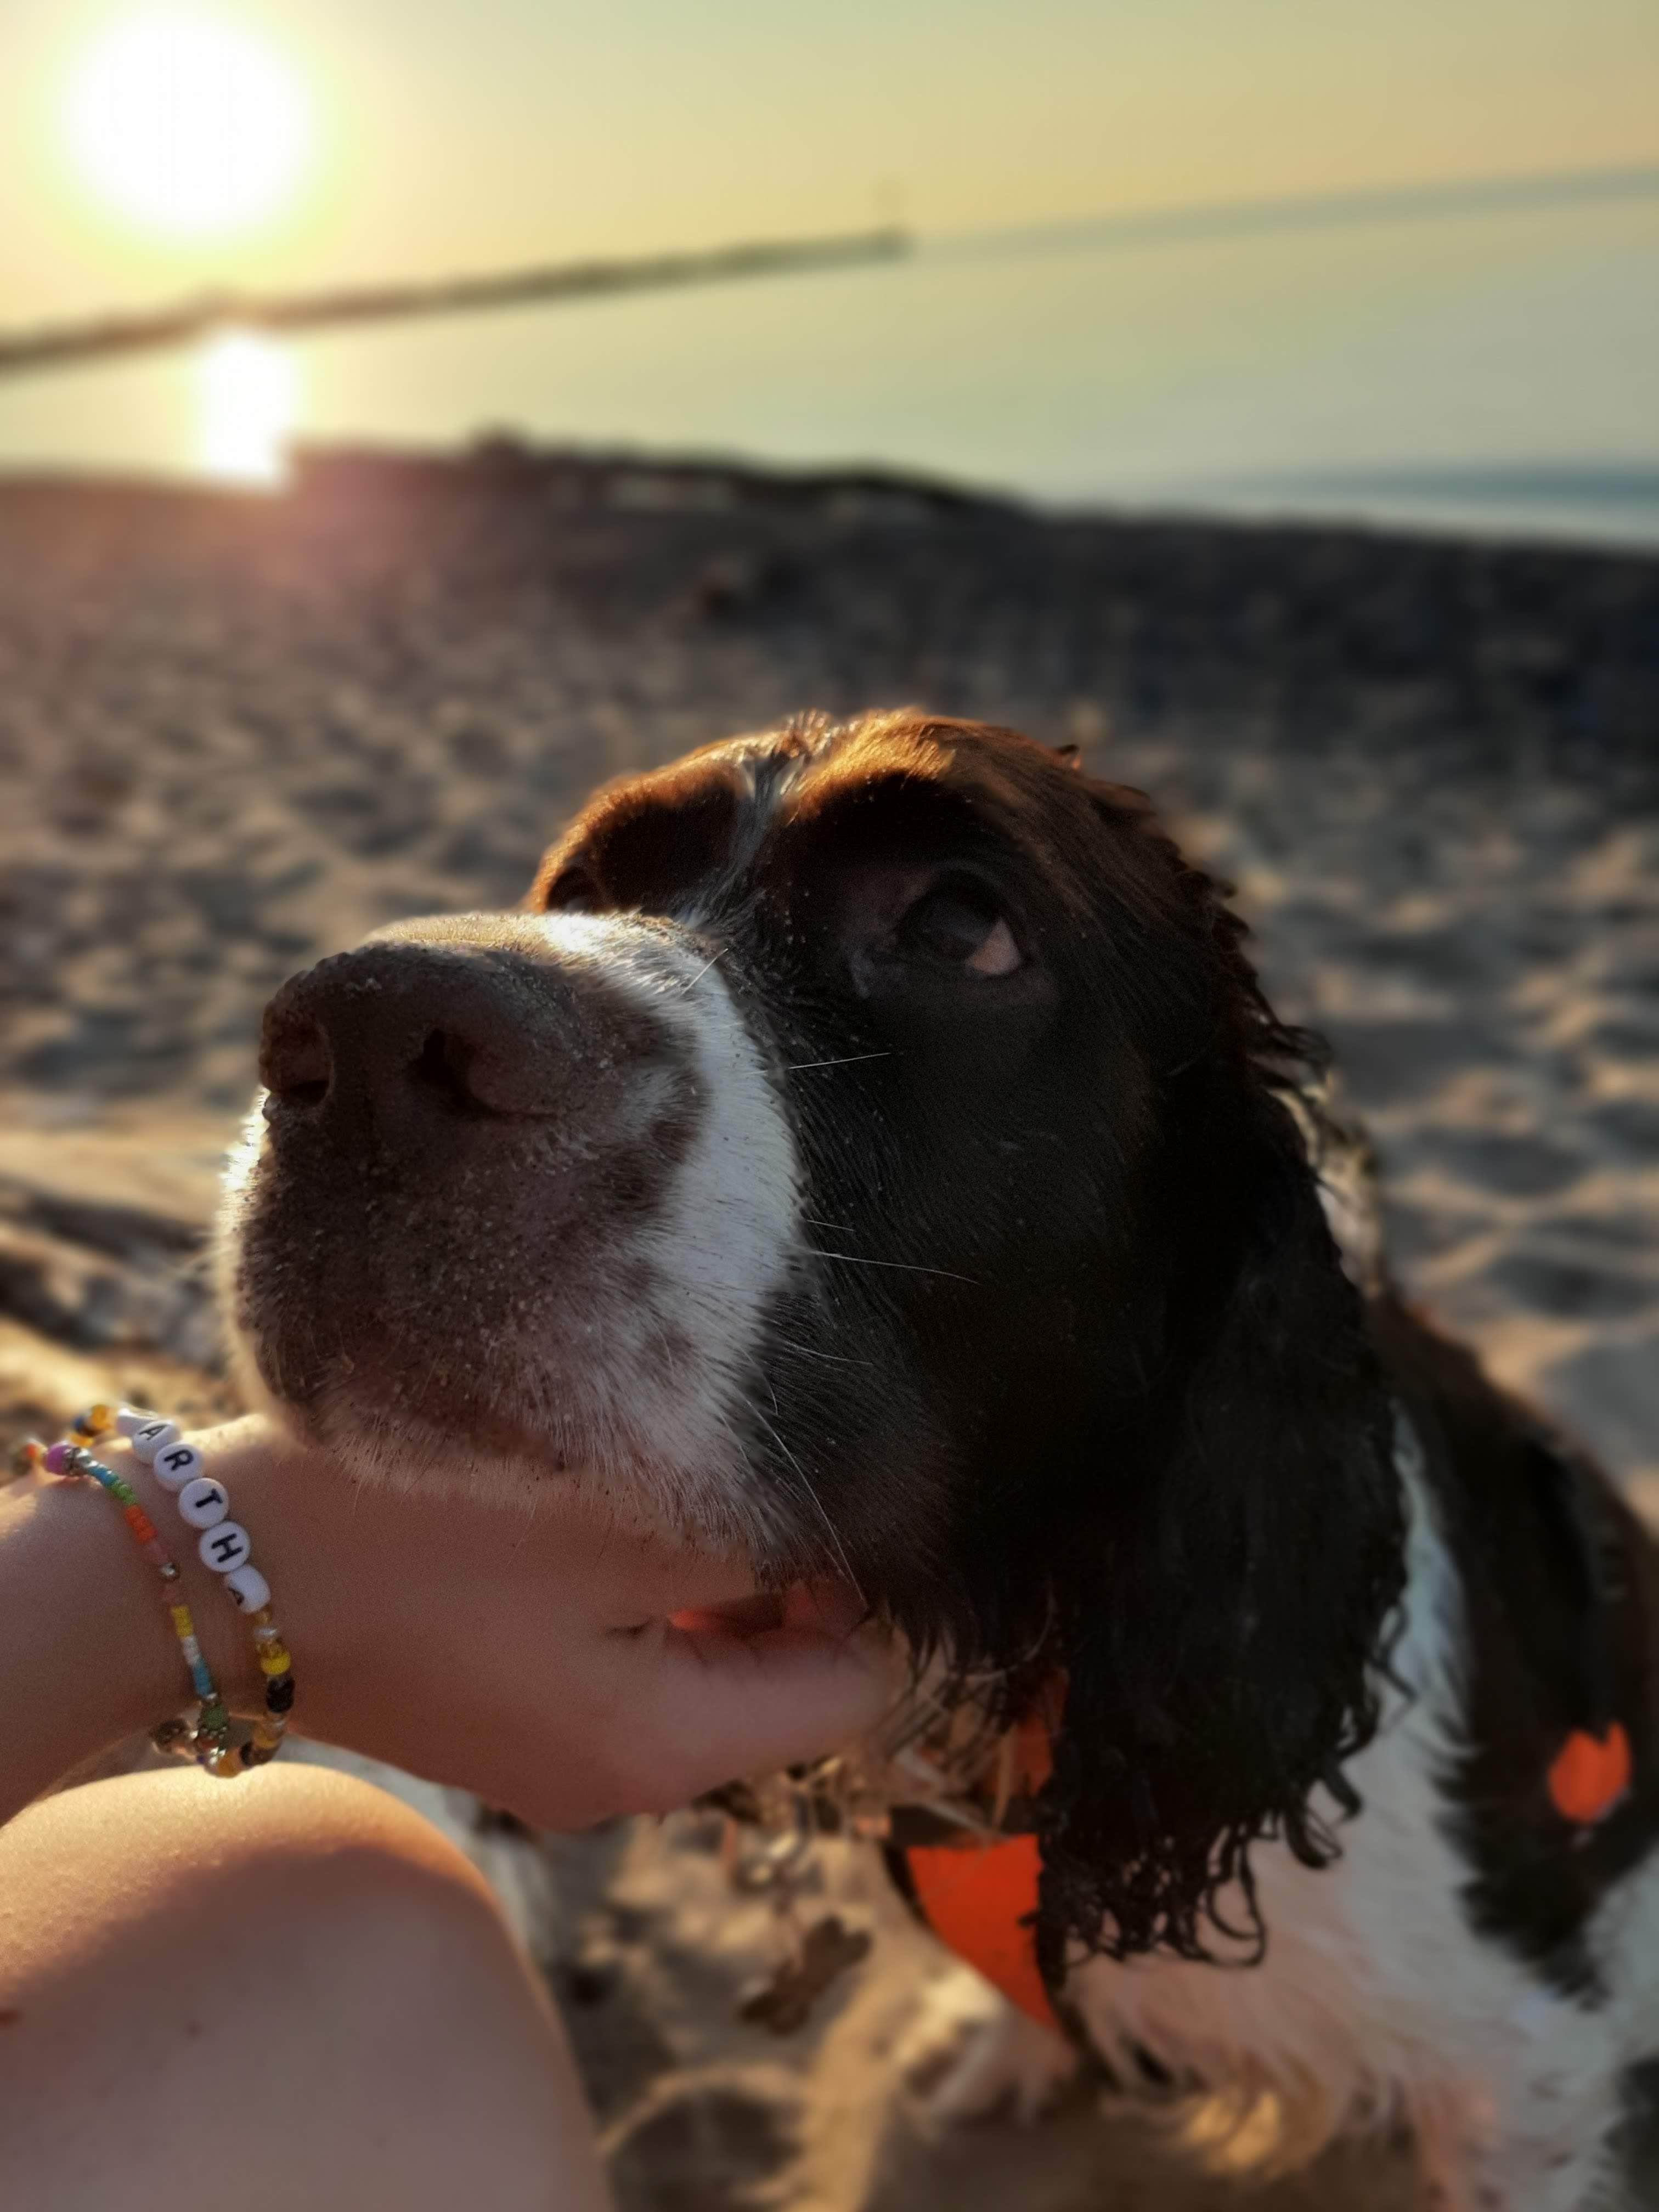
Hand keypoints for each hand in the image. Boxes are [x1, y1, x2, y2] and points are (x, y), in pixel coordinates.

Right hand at [115, 1418, 896, 1829]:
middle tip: (740, 1461)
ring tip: (663, 1467)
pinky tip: (596, 1500)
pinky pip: (624, 1645)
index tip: (824, 1490)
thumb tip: (852, 1541)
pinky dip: (635, 1579)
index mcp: (666, 1751)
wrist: (218, 1565)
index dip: (867, 1586)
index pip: (852, 1688)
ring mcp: (557, 1745)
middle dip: (785, 1574)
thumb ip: (760, 1540)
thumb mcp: (621, 1523)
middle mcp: (623, 1776)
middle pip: (779, 1676)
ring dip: (704, 1567)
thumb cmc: (425, 1531)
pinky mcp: (504, 1698)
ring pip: (701, 1652)